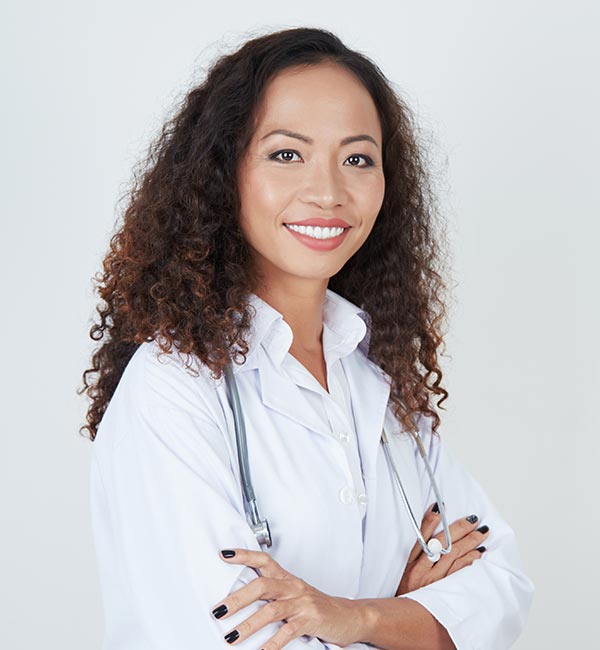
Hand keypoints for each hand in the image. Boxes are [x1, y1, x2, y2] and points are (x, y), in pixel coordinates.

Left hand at [210, 548, 364, 647]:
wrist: (350, 616)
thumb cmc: (318, 606)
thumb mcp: (295, 594)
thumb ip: (274, 594)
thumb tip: (241, 600)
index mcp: (287, 578)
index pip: (264, 560)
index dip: (244, 555)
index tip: (224, 554)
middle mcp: (293, 587)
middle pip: (262, 585)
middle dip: (238, 598)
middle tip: (219, 610)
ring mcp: (302, 603)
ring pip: (271, 610)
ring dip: (248, 625)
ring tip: (231, 638)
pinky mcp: (311, 621)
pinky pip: (287, 632)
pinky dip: (271, 644)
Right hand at [395, 502, 489, 595]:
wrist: (403, 617)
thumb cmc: (404, 592)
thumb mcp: (403, 570)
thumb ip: (416, 553)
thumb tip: (429, 533)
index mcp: (410, 561)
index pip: (421, 535)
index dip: (430, 519)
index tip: (440, 507)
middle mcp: (421, 569)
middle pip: (442, 543)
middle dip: (459, 528)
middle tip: (473, 519)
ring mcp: (434, 581)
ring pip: (454, 556)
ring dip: (470, 543)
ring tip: (481, 533)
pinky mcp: (444, 591)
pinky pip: (461, 573)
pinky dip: (471, 561)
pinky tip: (479, 553)